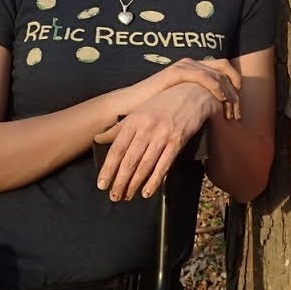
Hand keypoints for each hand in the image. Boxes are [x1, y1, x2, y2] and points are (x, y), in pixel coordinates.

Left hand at [94, 83, 216, 200]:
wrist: (191, 93)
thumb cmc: (162, 103)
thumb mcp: (138, 111)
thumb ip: (118, 127)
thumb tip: (98, 139)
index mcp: (134, 120)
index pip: (117, 149)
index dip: (108, 168)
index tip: (101, 184)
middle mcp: (146, 128)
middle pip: (129, 160)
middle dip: (120, 181)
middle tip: (114, 196)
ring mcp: (162, 135)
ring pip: (145, 165)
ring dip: (135, 184)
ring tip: (127, 196)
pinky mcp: (177, 141)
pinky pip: (164, 165)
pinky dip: (154, 180)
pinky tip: (147, 192)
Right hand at [128, 57, 241, 120]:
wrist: (132, 104)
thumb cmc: (157, 108)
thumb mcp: (184, 103)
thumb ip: (198, 101)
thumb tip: (217, 112)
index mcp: (195, 68)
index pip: (224, 68)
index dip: (236, 84)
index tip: (238, 106)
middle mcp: (192, 63)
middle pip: (225, 68)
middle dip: (235, 90)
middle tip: (237, 112)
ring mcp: (184, 66)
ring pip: (218, 74)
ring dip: (228, 93)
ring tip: (230, 111)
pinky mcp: (177, 72)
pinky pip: (204, 77)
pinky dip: (216, 88)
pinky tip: (220, 101)